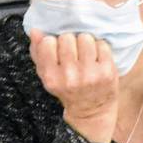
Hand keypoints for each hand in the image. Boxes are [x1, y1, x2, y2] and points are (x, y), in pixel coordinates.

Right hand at [28, 28, 119, 142]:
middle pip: (67, 38)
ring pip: (85, 38)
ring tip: (85, 53)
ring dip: (85, 42)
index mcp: (51, 77)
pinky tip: (96, 58)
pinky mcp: (107, 71)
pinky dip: (100, 48)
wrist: (91, 111)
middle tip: (73, 52)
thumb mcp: (47, 75)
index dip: (53, 42)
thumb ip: (38, 52)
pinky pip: (102, 44)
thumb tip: (35, 31)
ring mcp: (90, 74)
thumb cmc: (67, 89)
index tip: (57, 48)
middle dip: (70, 42)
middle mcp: (70, 76)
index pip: (48, 42)